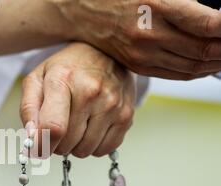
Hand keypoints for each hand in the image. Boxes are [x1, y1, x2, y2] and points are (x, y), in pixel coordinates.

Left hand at [20, 43, 135, 157]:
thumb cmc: (65, 69)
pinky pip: (103, 150)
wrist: (105, 53)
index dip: (41, 146)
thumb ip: (28, 109)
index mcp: (63, 80)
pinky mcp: (126, 116)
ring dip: (74, 146)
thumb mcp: (37, 79)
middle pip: (67, 143)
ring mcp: (112, 104)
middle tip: (56, 128)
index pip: (53, 127)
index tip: (36, 149)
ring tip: (74, 125)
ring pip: (84, 150)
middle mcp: (90, 91)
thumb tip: (32, 139)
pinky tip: (90, 128)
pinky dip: (93, 146)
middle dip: (56, 143)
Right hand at [49, 0, 220, 79]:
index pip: (209, 24)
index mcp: (156, 6)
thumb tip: (214, 14)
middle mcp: (149, 34)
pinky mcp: (138, 65)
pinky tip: (208, 65)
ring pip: (193, 66)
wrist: (81, 11)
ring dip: (216, 62)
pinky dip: (197, 72)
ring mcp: (142, 54)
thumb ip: (185, 0)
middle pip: (204, 49)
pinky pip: (176, 74)